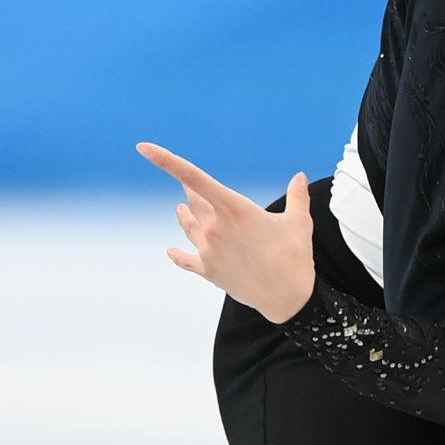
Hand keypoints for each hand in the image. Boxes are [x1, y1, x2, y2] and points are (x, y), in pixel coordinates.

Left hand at [137, 143, 315, 324]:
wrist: (287, 297)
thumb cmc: (294, 256)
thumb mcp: (298, 222)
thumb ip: (296, 196)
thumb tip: (300, 176)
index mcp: (234, 208)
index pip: (193, 177)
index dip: (166, 160)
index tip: (144, 148)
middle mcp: (215, 226)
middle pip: (194, 202)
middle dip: (191, 192)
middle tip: (187, 186)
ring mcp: (208, 250)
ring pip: (188, 226)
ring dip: (184, 216)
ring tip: (180, 209)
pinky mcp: (208, 270)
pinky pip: (185, 260)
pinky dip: (177, 255)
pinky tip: (170, 251)